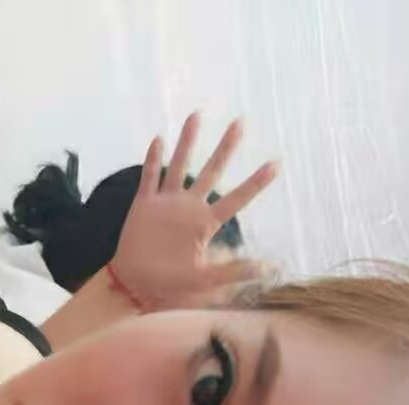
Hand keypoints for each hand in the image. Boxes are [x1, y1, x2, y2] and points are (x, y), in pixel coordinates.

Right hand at [110, 113, 278, 310]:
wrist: (133, 285)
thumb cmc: (168, 285)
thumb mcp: (204, 280)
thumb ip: (233, 271)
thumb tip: (268, 269)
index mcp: (205, 223)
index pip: (236, 198)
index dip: (255, 182)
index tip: (276, 164)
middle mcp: (188, 207)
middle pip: (211, 171)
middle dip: (225, 147)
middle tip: (240, 123)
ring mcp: (165, 203)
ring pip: (179, 166)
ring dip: (187, 142)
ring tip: (197, 115)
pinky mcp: (143, 204)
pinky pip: (149, 177)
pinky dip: (153, 159)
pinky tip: (158, 140)